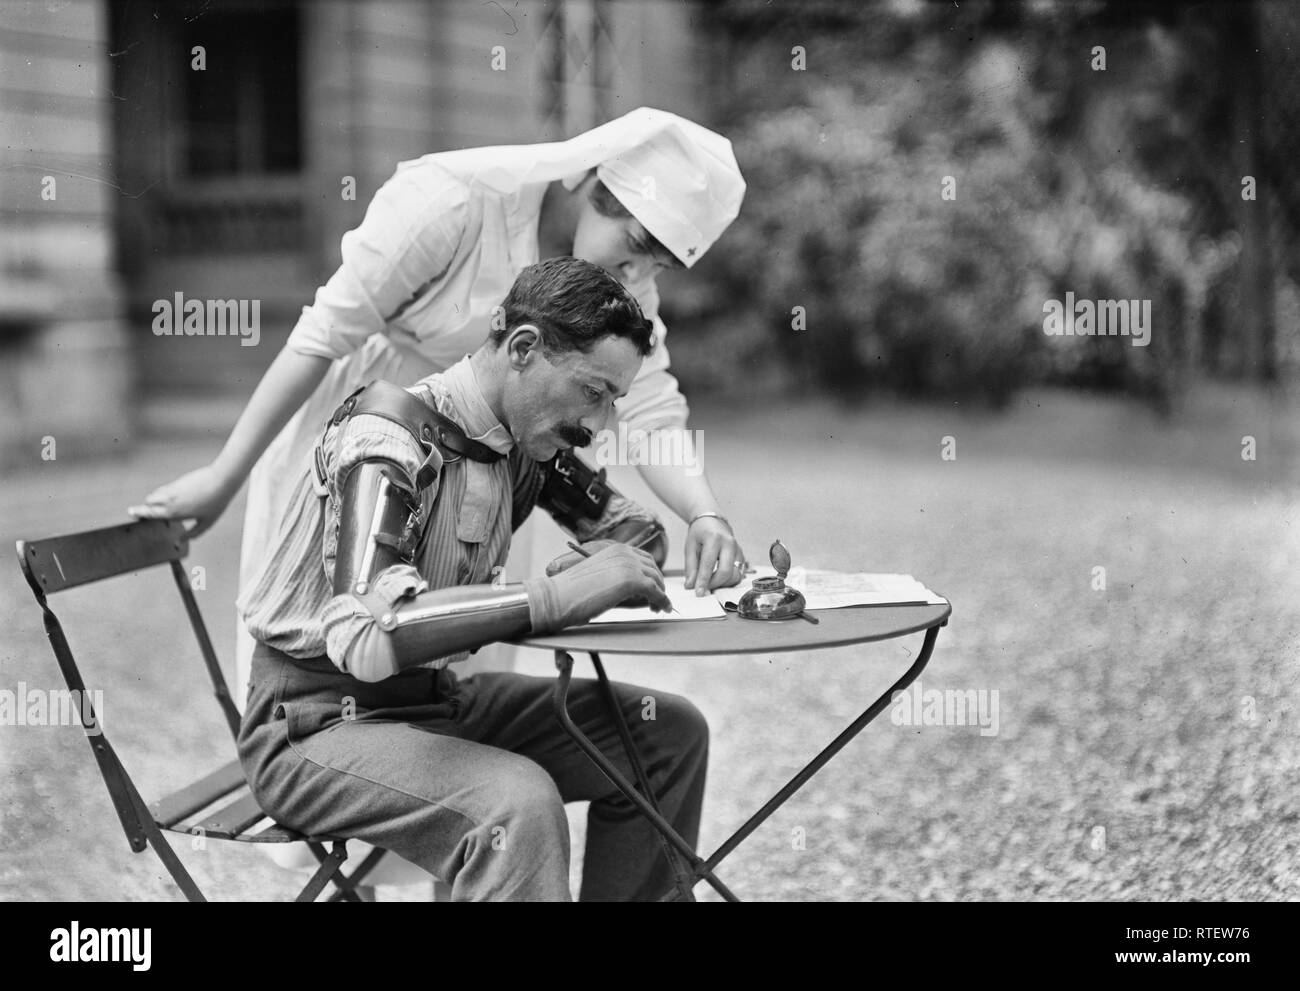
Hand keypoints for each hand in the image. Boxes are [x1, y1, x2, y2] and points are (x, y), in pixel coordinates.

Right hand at [127, 464, 234, 538]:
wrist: (221, 480)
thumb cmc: (216, 502)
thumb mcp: (206, 522)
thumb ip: (192, 533)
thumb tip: (181, 542)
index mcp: (173, 512)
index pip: (149, 514)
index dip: (139, 514)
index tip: (132, 513)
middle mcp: (169, 500)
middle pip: (147, 503)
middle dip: (144, 508)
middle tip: (141, 513)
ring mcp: (172, 489)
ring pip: (154, 494)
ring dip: (152, 500)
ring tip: (156, 507)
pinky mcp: (177, 482)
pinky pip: (163, 489)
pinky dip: (161, 494)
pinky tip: (168, 499)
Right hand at [545, 544, 670, 628]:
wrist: (557, 597)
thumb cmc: (570, 592)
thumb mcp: (598, 577)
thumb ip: (617, 578)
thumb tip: (635, 592)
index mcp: (615, 549)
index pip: (643, 559)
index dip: (650, 574)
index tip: (652, 588)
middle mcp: (624, 553)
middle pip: (653, 568)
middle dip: (658, 583)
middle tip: (657, 600)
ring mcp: (629, 565)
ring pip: (656, 580)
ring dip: (660, 594)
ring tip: (658, 607)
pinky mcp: (632, 581)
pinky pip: (655, 592)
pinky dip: (661, 601)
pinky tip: (661, 608)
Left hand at [684, 516, 745, 594]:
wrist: (712, 521)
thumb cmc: (699, 533)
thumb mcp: (690, 547)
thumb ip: (691, 568)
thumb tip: (691, 586)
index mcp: (714, 538)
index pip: (709, 564)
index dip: (703, 581)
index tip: (698, 593)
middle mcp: (729, 543)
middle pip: (726, 572)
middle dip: (714, 584)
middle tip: (703, 589)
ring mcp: (738, 550)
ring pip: (735, 575)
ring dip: (722, 584)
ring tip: (710, 583)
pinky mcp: (742, 556)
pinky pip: (738, 574)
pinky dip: (729, 580)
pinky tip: (718, 579)